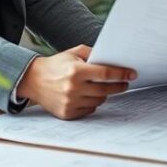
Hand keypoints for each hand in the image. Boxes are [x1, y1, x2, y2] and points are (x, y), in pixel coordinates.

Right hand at [17, 45, 135, 119]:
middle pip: (105, 90)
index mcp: (76, 71)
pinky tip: (88, 95)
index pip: (105, 73)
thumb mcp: (74, 53)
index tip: (132, 74)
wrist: (33, 80)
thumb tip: (113, 59)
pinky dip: (92, 102)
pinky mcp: (67, 114)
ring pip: (99, 100)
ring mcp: (70, 103)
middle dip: (119, 86)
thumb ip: (93, 53)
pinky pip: (90, 109)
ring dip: (104, 94)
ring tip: (101, 87)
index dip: (121, 74)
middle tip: (125, 83)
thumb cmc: (57, 64)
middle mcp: (73, 88)